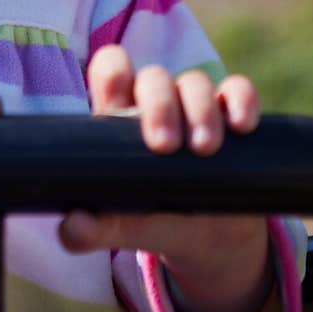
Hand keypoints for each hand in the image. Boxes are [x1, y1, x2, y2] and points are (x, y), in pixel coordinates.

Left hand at [58, 45, 273, 311]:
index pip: (112, 70)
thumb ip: (98, 228)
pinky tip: (241, 126)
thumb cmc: (156, 219)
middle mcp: (158, 105)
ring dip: (200, 109)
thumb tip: (71, 229)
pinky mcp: (232, 119)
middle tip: (165, 146)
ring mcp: (197, 109)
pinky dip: (241, 100)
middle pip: (154, 78)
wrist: (212, 241)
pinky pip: (238, 91)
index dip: (114, 71)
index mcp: (121, 120)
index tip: (117, 105)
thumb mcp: (127, 226)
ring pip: (196, 82)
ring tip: (204, 149)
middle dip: (160, 105)